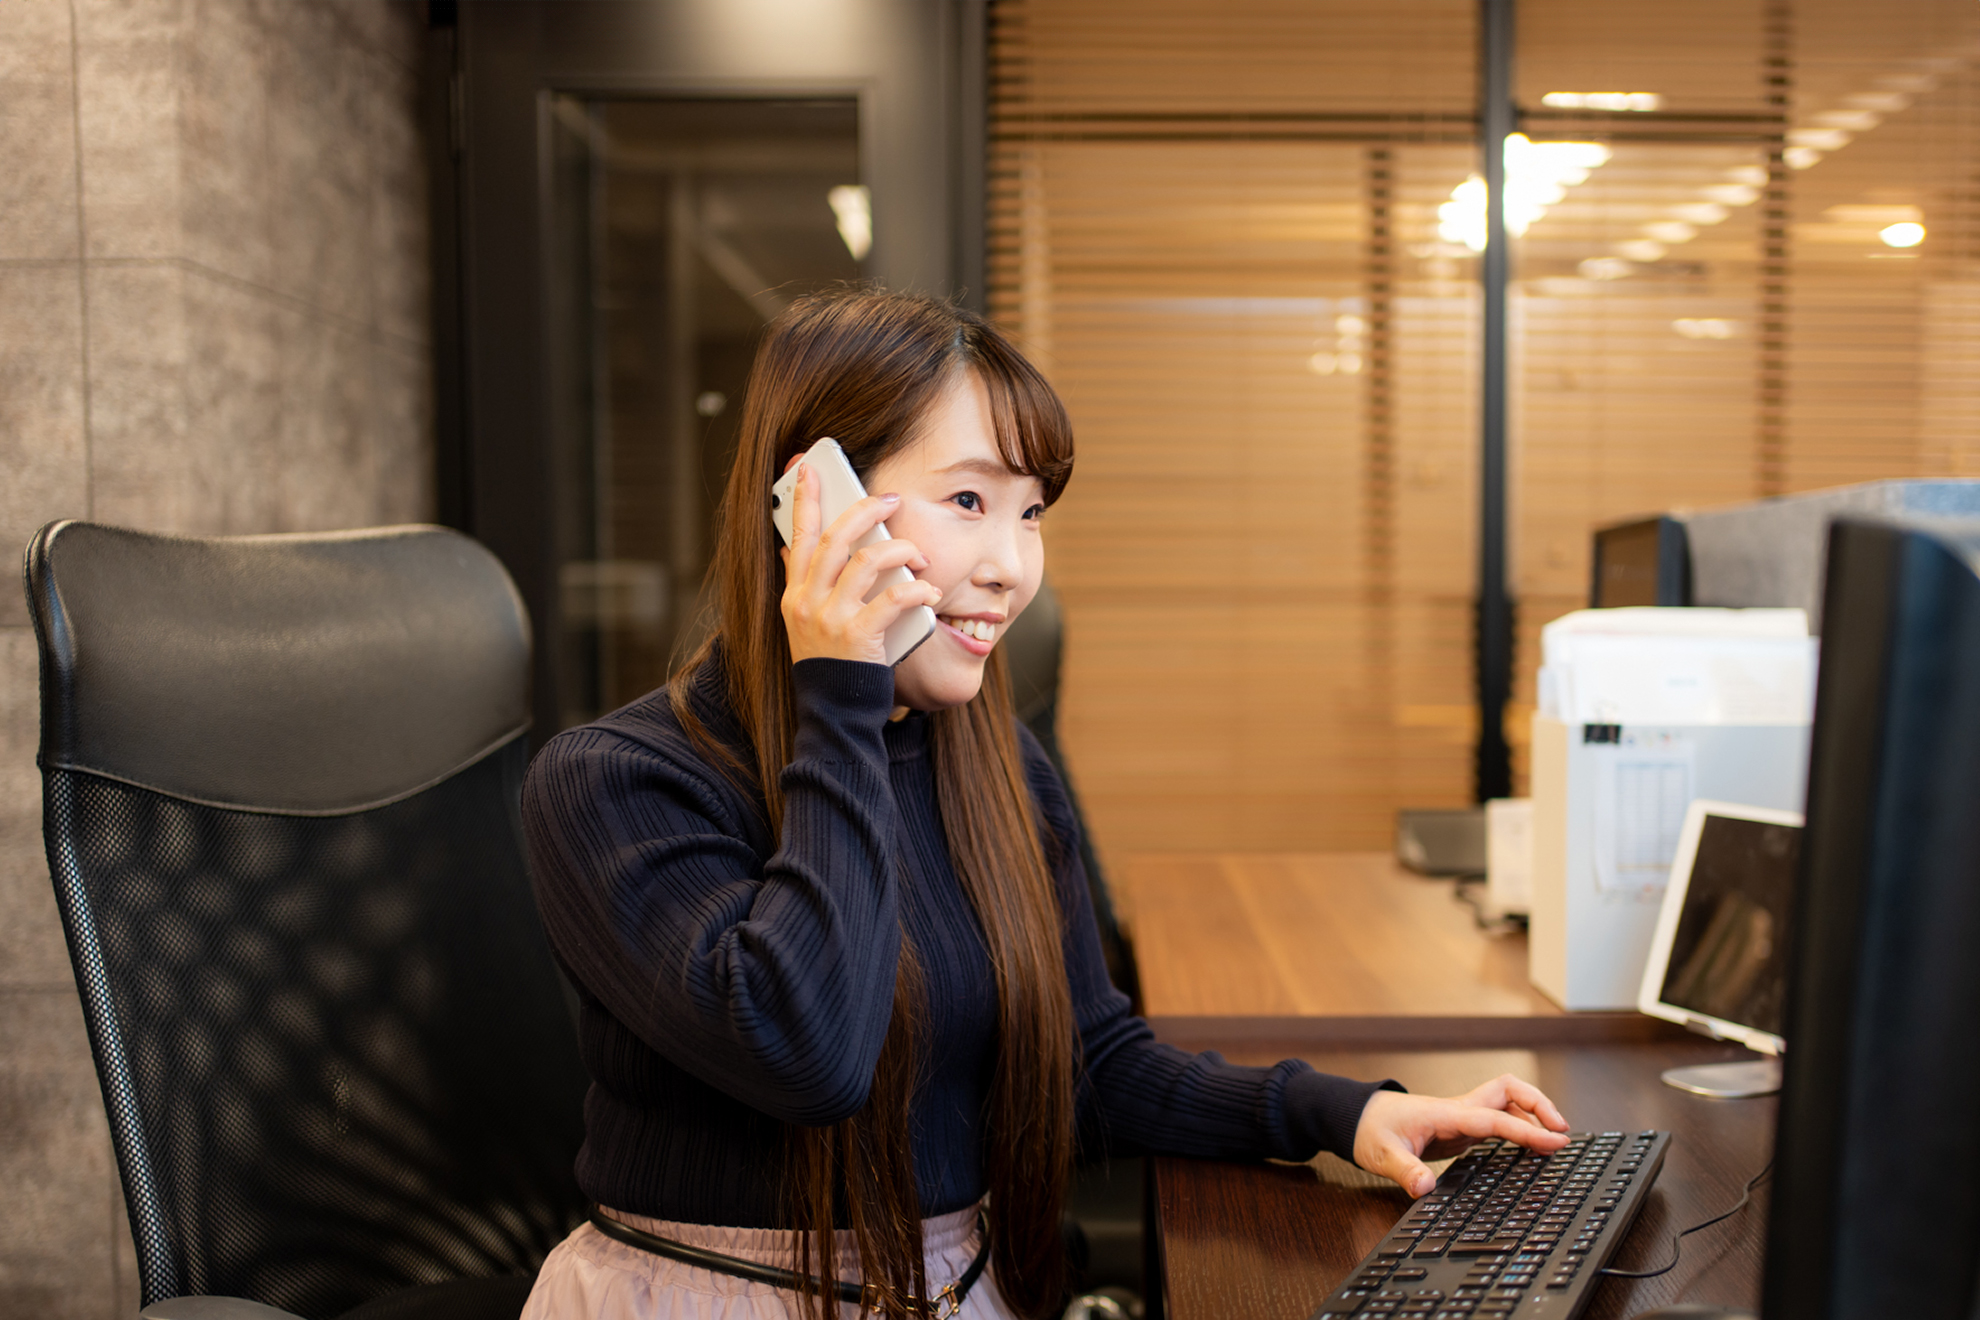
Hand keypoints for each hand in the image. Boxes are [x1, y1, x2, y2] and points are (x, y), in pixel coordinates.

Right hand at [779, 460, 942, 664]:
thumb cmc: (829, 666)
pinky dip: (917, 590)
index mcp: (794, 594)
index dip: (804, 499)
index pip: (797, 535)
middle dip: (866, 511)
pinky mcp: (858, 637)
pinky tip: (930, 592)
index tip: (809, 469)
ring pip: (868, 562)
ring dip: (901, 551)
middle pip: (835, 538)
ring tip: (919, 556)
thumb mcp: (803, 623)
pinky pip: (893, 598)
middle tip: (890, 499)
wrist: (833, 714)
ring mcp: (831, 619)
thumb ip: (803, 586)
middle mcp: (807, 602)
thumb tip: (792, 549)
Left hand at [1353, 1074, 1570, 1197]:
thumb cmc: (1368, 1130)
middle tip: (1562, 1131)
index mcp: (1445, 1114)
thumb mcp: (1382, 1155)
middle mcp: (1458, 1110)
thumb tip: (1426, 1188)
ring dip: (1531, 1113)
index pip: (1495, 1119)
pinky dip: (1518, 1127)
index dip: (1528, 1130)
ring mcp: (1460, 1116)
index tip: (1557, 1141)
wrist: (1356, 1117)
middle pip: (1508, 1091)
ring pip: (1505, 1103)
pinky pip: (1497, 1120)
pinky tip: (1527, 1145)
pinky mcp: (1459, 1127)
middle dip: (1539, 1104)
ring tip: (1554, 1138)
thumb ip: (1405, 1171)